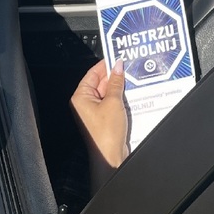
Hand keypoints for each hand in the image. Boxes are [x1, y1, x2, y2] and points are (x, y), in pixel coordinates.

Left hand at [71, 59, 128, 190]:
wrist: (110, 156)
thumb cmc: (106, 133)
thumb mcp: (113, 102)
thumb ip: (116, 83)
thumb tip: (117, 67)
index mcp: (81, 97)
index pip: (92, 74)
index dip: (105, 65)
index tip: (117, 57)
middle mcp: (85, 103)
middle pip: (100, 82)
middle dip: (114, 76)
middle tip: (128, 67)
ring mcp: (94, 111)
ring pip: (107, 92)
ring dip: (119, 87)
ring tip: (132, 79)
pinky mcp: (104, 118)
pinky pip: (112, 103)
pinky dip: (120, 97)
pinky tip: (131, 93)